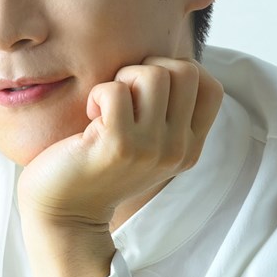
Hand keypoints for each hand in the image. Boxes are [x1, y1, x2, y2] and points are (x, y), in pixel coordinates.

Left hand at [18, 57, 223, 230]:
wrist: (65, 213)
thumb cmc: (100, 165)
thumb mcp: (148, 144)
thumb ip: (168, 113)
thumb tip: (173, 63)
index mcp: (190, 148)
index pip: (211, 87)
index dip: (179, 72)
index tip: (148, 91)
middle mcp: (178, 150)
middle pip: (185, 71)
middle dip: (149, 69)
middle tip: (124, 95)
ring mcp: (151, 149)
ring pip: (153, 75)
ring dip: (123, 79)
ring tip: (106, 107)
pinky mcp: (118, 146)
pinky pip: (115, 90)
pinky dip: (98, 94)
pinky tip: (90, 117)